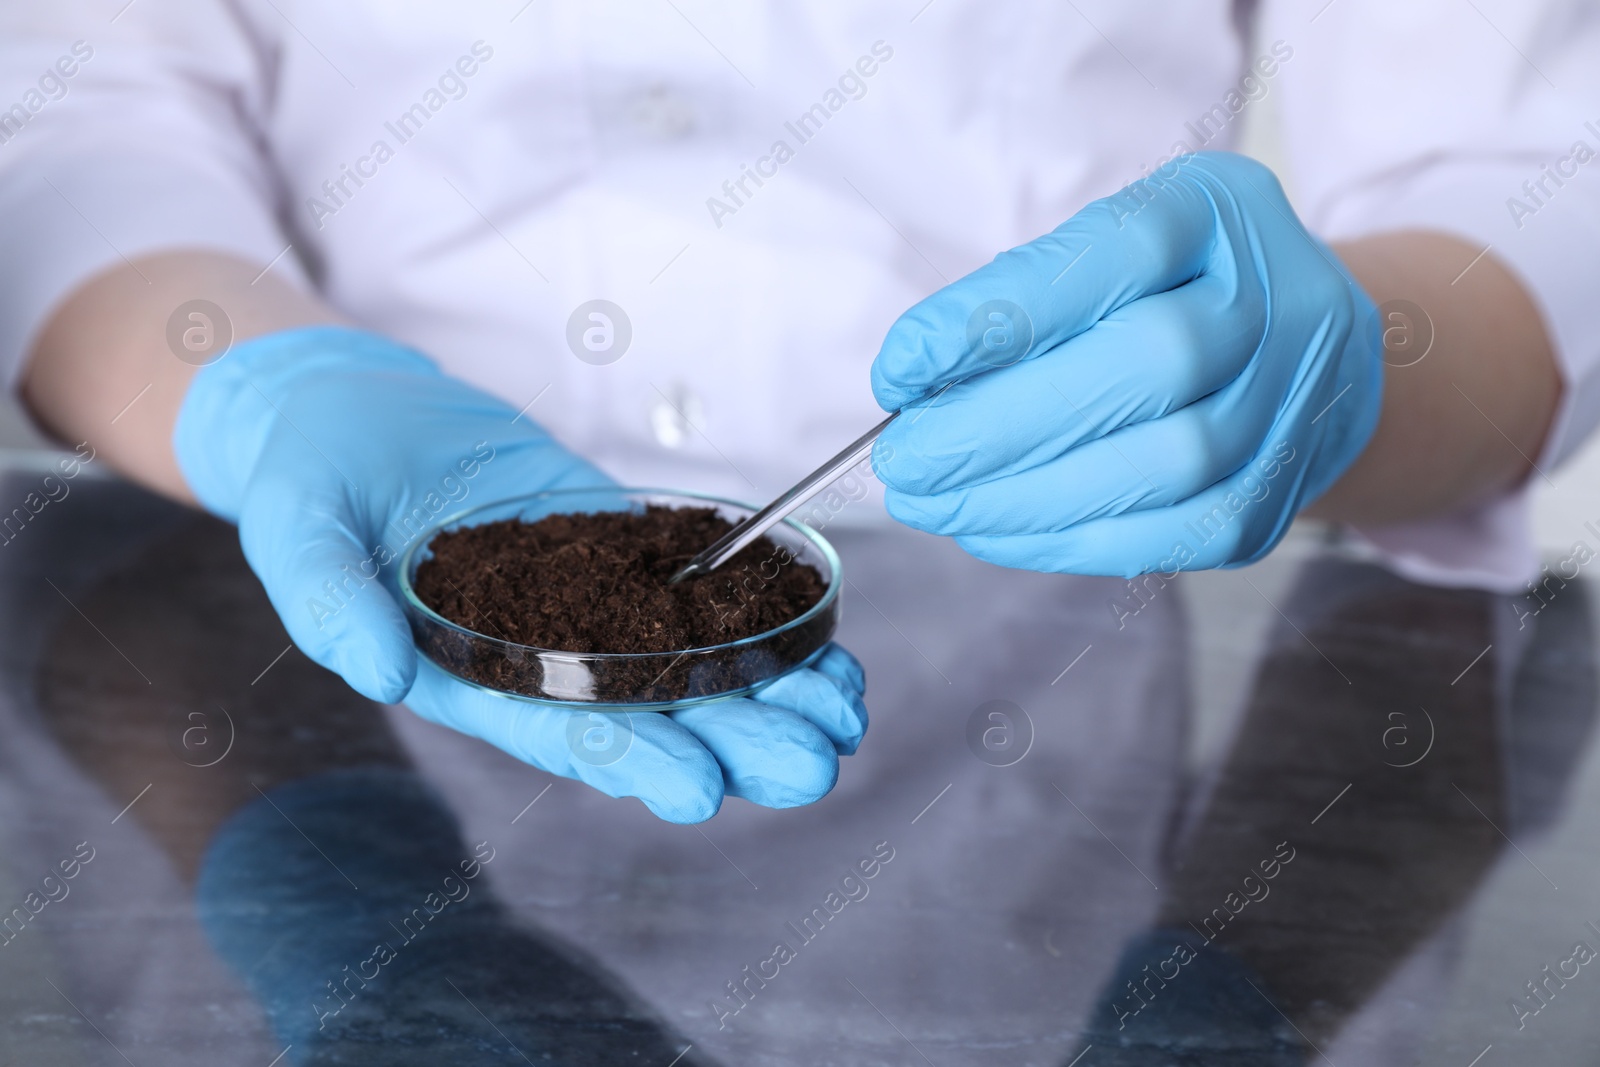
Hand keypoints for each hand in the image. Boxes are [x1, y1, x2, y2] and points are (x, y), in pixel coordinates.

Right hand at [174, 326, 867, 821]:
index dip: (634, 759)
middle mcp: (544, 655)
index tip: (702, 789)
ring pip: (690, 659)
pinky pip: (694, 586)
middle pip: (653, 711)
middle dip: (735, 740)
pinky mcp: (615, 545)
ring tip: (843, 712)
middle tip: (816, 767)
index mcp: (473, 675)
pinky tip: (818, 629)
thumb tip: (374, 668)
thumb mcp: (294, 534)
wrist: (351, 416)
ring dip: (767, 689)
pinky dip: (755, 610)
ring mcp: (587, 600)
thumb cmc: (309, 484)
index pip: (562, 730)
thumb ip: (327, 603)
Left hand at [870, 152, 1382, 576]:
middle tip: (904, 460)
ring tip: (932, 503)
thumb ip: (1025, 298)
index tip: (900, 369)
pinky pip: (1171, 534)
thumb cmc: (1167, 295)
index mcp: (1219, 210)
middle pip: (1149, 365)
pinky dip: (1066, 540)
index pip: (1114, 253)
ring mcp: (1290, 406)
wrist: (1307, 362)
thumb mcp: (1105, 252)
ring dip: (1024, 496)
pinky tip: (991, 530)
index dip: (998, 316)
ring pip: (1164, 464)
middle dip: (1002, 425)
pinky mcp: (1274, 500)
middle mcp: (1279, 300)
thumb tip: (916, 383)